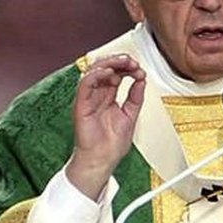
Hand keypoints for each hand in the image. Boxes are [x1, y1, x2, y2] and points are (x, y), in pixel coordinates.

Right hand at [66, 54, 145, 199]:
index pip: (116, 73)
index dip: (127, 67)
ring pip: (94, 71)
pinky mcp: (81, 105)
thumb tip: (141, 81)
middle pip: (105, 68)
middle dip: (119, 61)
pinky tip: (108, 71)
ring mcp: (88, 99)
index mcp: (108, 97)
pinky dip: (96, 74)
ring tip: (123, 63)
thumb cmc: (111, 145)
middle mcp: (97, 95)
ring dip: (110, 63)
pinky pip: (85, 84)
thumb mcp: (131, 116)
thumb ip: (135, 98)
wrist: (102, 161)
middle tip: (132, 61)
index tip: (139, 68)